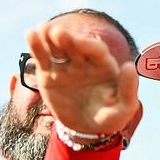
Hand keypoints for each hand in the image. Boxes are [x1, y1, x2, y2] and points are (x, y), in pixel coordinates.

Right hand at [25, 21, 141, 134]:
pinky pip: (43, 58)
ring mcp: (66, 65)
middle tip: (57, 33)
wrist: (86, 130)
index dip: (87, 45)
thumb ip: (128, 90)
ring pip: (57, 48)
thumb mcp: (123, 109)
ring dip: (49, 37)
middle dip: (67, 39)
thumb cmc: (109, 117)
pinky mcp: (49, 73)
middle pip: (75, 45)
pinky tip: (30, 34)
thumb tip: (129, 66)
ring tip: (40, 29)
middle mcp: (84, 61)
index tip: (79, 42)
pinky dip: (36, 46)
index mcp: (104, 65)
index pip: (96, 50)